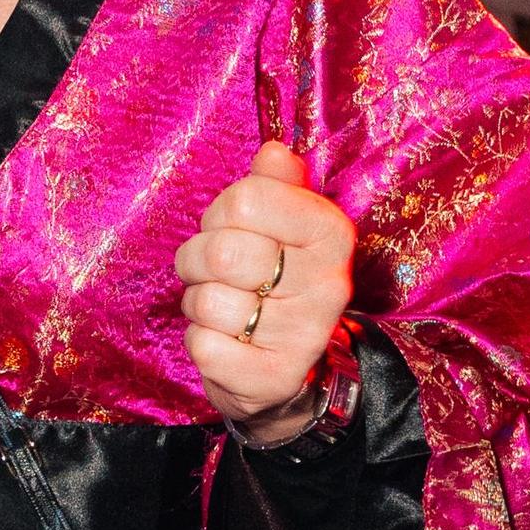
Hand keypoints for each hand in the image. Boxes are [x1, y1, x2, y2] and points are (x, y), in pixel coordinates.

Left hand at [177, 140, 354, 444]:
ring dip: (199, 303)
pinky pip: (203, 346)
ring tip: (223, 308)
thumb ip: (275, 186)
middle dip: (197, 259)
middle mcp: (329, 284)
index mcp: (331, 234)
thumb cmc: (275, 282)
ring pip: (208, 301)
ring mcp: (306, 335)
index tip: (230, 229)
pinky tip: (226, 341)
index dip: (221, 213)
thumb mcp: (281, 227)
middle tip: (212, 271)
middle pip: (222, 251)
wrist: (286, 370)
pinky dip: (200, 341)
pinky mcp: (275, 378)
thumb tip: (274, 151)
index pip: (248, 199)